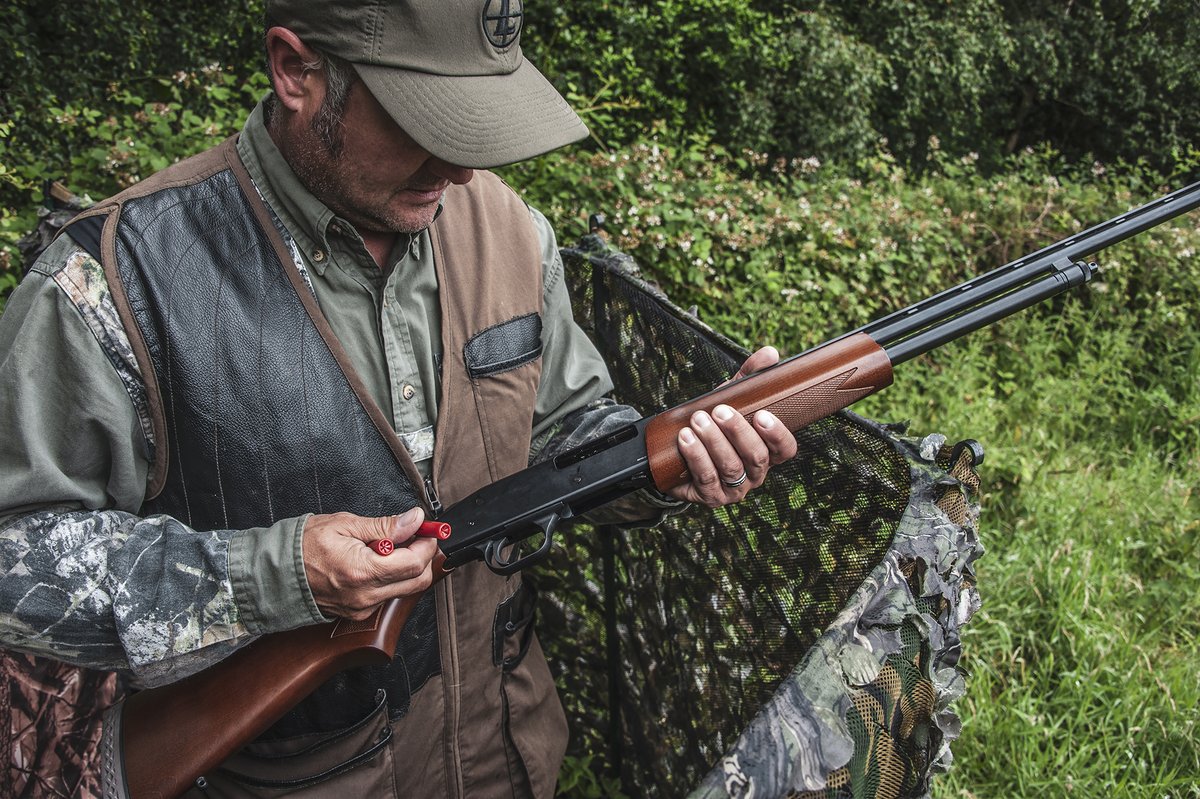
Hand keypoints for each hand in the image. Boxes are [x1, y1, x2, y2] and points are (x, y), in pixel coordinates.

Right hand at [302, 507, 438, 620]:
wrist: (275, 572)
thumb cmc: (304, 545)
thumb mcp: (345, 524)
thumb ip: (385, 525)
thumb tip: (415, 519)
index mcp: (362, 572)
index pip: (415, 563)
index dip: (427, 543)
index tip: (427, 529)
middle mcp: (365, 596)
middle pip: (418, 581)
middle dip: (424, 557)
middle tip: (415, 536)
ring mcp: (362, 608)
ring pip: (405, 590)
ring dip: (408, 568)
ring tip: (390, 547)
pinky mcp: (358, 613)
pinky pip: (388, 596)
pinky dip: (392, 578)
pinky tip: (377, 562)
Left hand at [666, 346, 798, 507]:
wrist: (678, 453)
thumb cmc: (714, 424)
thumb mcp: (731, 398)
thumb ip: (750, 376)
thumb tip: (770, 353)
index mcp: (767, 452)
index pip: (786, 449)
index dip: (777, 435)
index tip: (762, 415)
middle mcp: (755, 474)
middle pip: (756, 457)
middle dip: (737, 432)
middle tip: (719, 411)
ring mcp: (734, 489)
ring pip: (731, 468)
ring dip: (714, 442)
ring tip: (698, 420)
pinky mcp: (711, 497)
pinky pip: (706, 479)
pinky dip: (696, 457)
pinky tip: (686, 439)